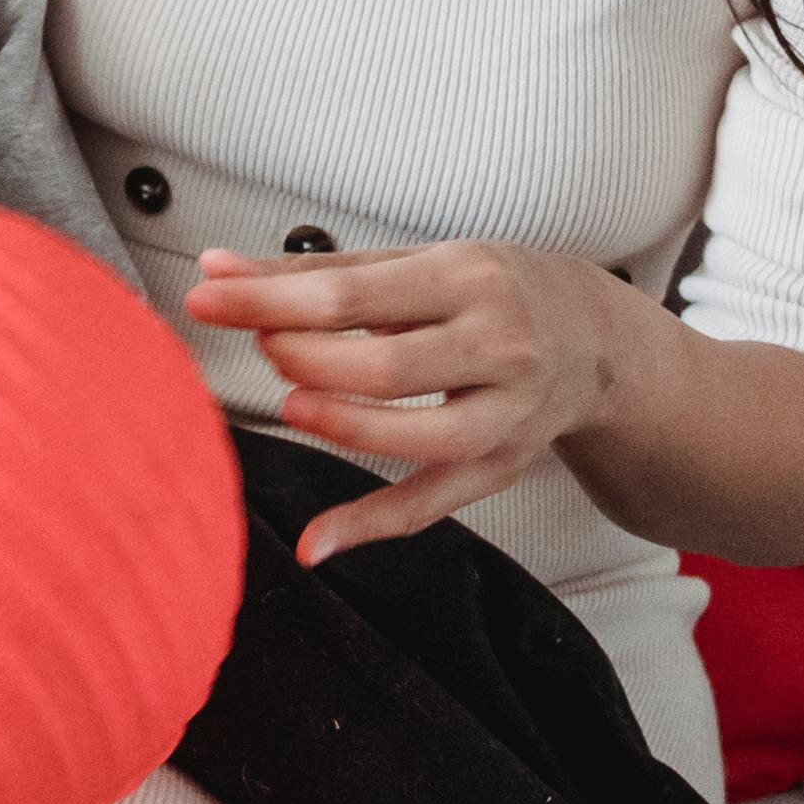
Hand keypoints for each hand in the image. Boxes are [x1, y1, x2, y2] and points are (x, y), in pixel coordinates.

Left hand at [179, 236, 665, 559]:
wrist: (595, 338)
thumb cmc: (486, 291)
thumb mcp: (411, 263)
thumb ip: (312, 272)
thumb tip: (218, 270)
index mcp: (466, 276)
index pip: (350, 293)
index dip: (271, 301)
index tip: (208, 299)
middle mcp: (497, 342)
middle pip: (385, 365)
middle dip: (304, 359)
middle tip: (258, 349)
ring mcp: (506, 410)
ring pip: (419, 435)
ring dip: (342, 425)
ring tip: (292, 403)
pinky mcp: (500, 464)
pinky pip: (432, 503)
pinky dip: (369, 525)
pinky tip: (317, 540)